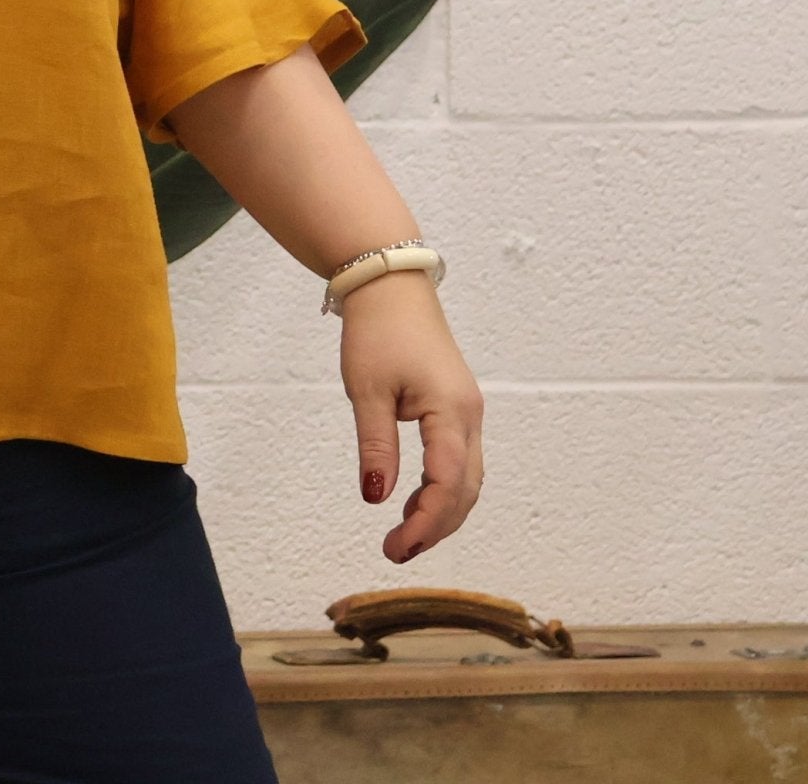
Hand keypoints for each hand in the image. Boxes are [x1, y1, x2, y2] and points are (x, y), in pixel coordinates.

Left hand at [338, 271, 484, 563]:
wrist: (390, 285)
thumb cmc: (377, 331)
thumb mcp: (367, 390)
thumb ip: (376, 446)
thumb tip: (376, 498)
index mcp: (451, 411)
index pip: (447, 483)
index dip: (426, 522)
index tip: (395, 547)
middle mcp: (470, 416)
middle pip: (466, 489)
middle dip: (437, 526)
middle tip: (397, 551)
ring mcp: (468, 412)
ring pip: (467, 478)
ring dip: (442, 511)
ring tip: (404, 534)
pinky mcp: (457, 407)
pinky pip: (459, 460)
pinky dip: (442, 488)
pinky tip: (413, 500)